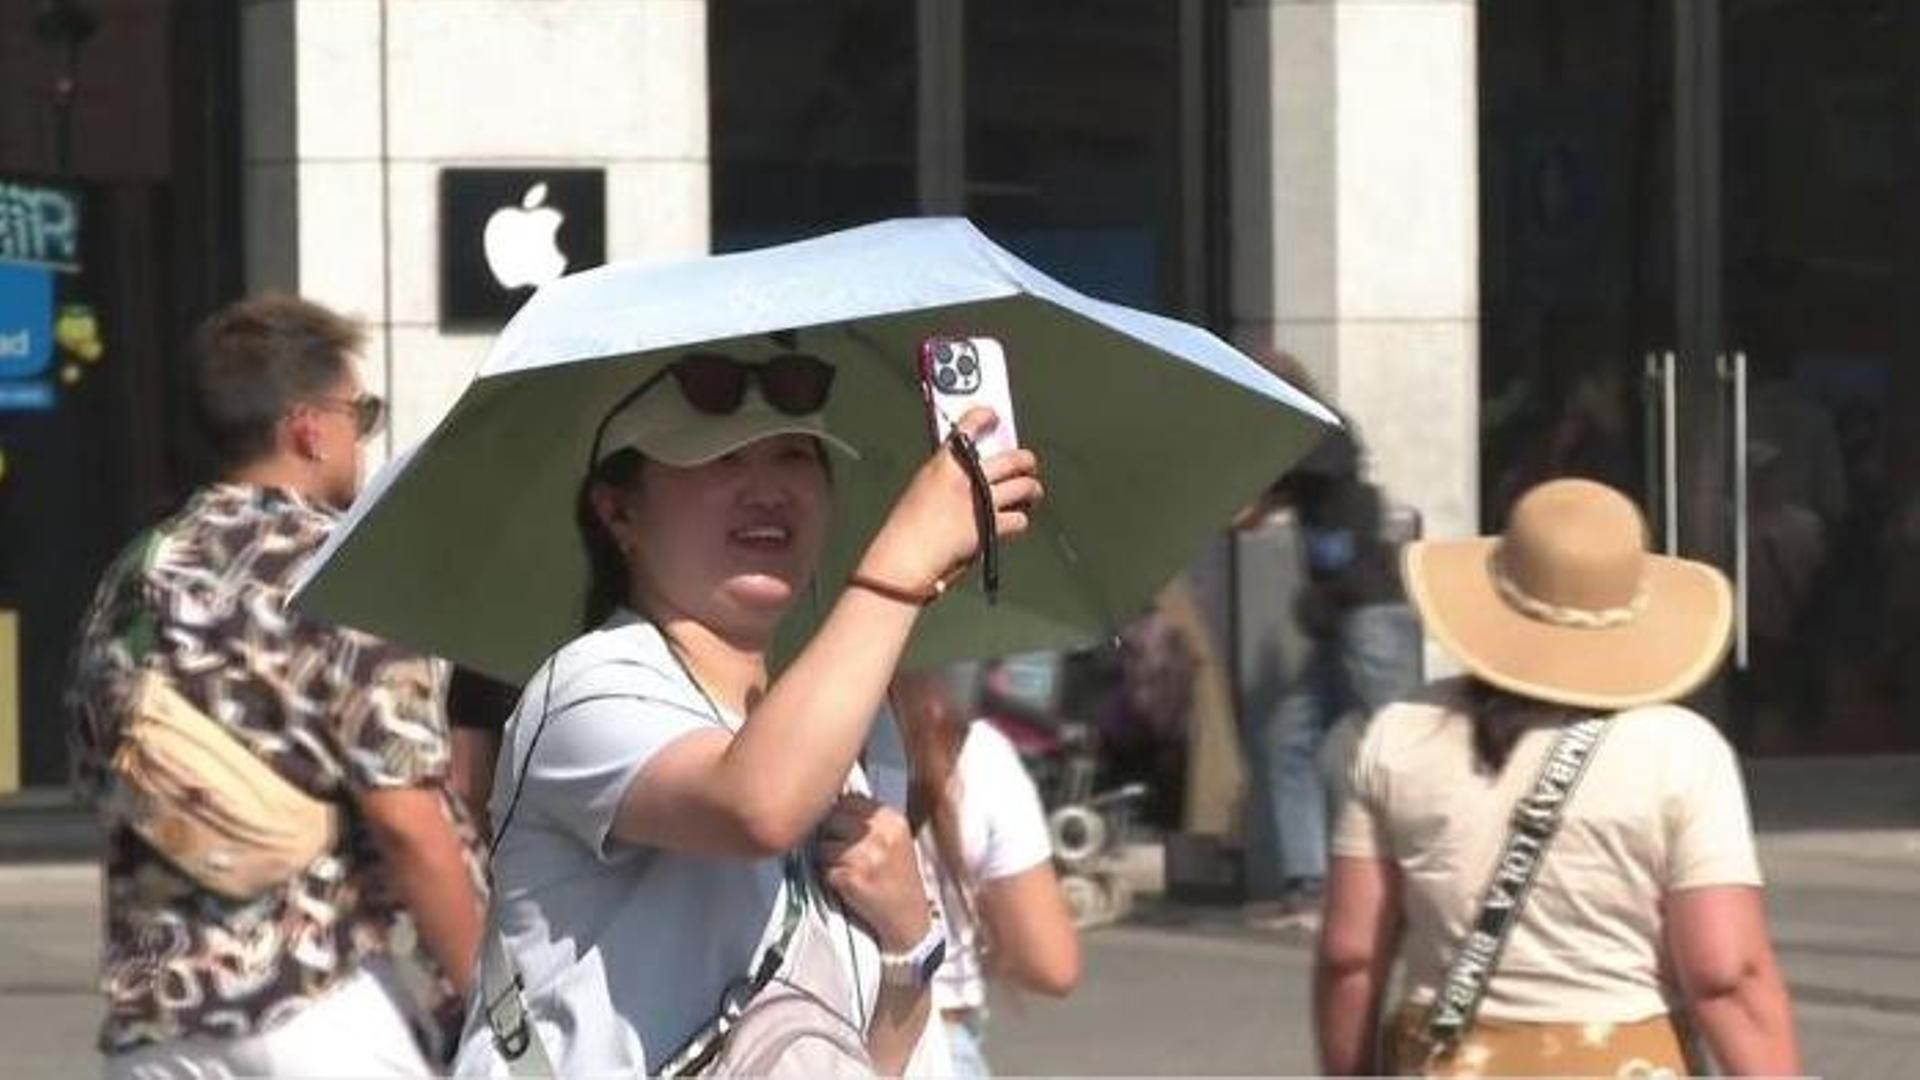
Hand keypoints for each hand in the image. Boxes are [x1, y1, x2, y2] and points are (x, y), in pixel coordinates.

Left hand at [815, 794, 931, 951]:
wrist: (908, 916)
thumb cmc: (897, 877)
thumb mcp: (894, 838)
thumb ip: (868, 819)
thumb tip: (830, 802)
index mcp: (892, 818)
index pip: (848, 799)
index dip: (838, 814)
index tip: (841, 827)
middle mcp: (881, 833)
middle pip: (831, 818)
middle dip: (828, 833)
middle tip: (838, 850)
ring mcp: (866, 855)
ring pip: (823, 844)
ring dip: (825, 857)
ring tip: (845, 868)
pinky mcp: (852, 877)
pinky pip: (824, 868)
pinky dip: (828, 877)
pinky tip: (846, 883)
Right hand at [856, 407, 1043, 592]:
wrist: (906, 555)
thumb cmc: (906, 527)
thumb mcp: (922, 487)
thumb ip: (947, 474)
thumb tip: (972, 469)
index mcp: (944, 462)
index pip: (970, 425)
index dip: (986, 416)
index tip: (993, 416)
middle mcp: (967, 477)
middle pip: (1012, 458)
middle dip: (1025, 460)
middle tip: (1027, 463)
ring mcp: (982, 501)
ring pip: (1025, 486)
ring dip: (1032, 489)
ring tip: (1032, 492)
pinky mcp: (992, 526)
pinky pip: (1020, 518)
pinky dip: (1020, 519)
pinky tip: (1015, 519)